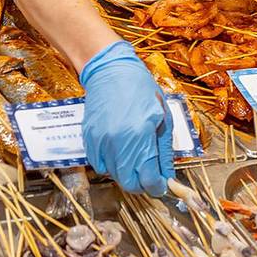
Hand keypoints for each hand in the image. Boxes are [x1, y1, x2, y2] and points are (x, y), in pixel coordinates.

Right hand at [79, 41, 173, 195]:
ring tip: (135, 156)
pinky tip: (119, 150)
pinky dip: (111, 164)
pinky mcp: (89, 139)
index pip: (148, 178)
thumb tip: (167, 176)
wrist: (111, 71)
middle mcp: (117, 142)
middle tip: (150, 174)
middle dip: (142, 183)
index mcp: (139, 135)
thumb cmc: (141, 89)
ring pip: (114, 175)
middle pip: (129, 182)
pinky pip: (99, 165)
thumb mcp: (162, 117)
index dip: (158, 186)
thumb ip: (164, 151)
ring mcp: (100, 142)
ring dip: (127, 173)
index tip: (161, 183)